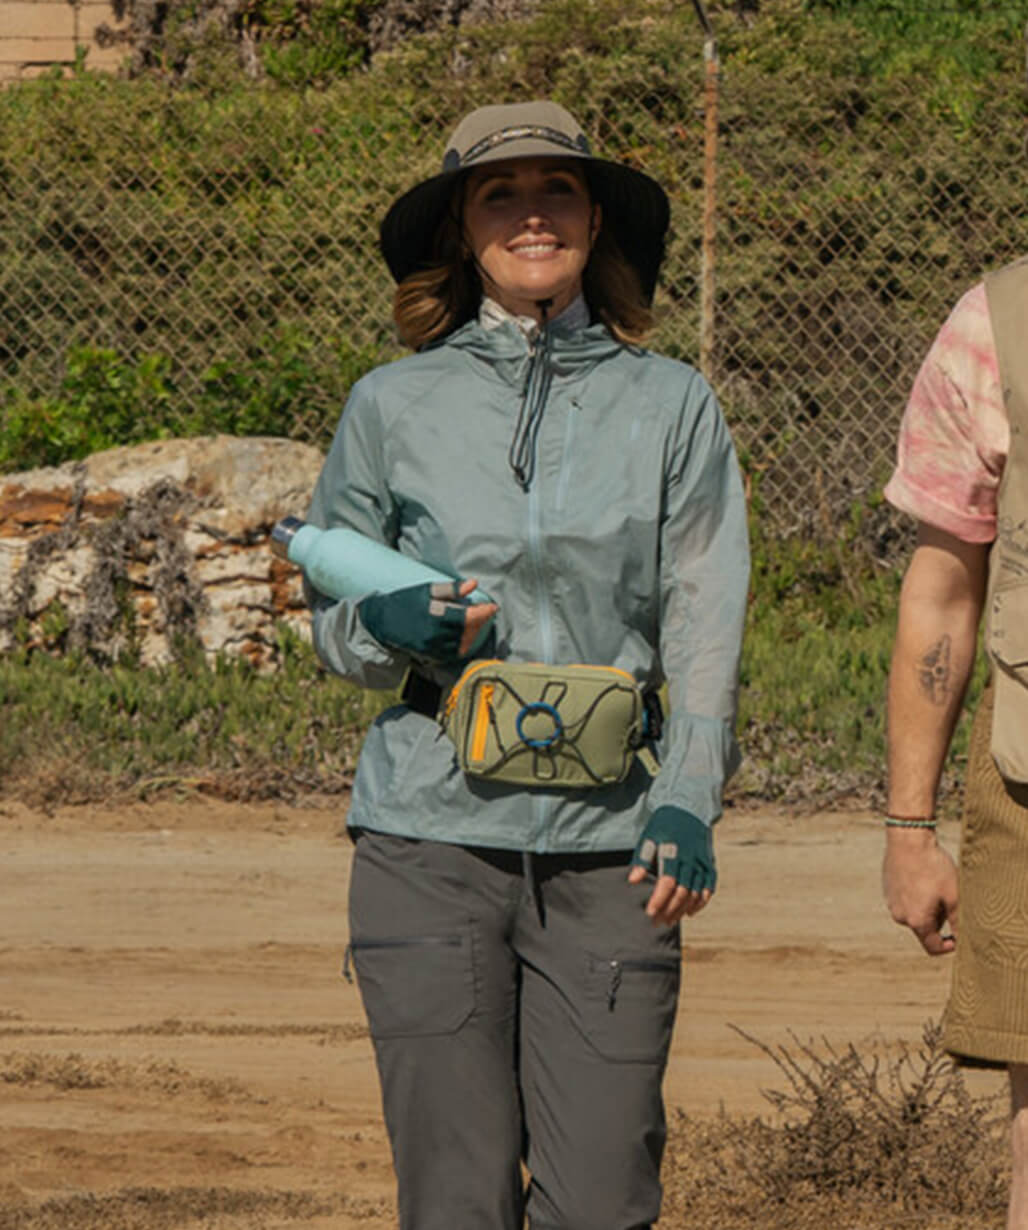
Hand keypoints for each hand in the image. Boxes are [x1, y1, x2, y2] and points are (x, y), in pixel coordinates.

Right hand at [358, 578, 497, 662]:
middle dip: (480, 621)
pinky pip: (452, 653)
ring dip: (472, 633)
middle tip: (485, 612)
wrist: (381, 622)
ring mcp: (432, 647)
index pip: (467, 617)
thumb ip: (451, 589)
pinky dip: (462, 644)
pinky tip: (463, 635)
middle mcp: (434, 634)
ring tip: (474, 622)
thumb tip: (473, 584)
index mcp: (434, 615)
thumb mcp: (426, 590)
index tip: (492, 607)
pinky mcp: (429, 655)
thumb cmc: (405, 601)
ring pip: (462, 644)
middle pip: (467, 631)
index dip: (483, 613)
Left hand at [628, 805, 715, 926]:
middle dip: (669, 910)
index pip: (668, 882)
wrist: (689, 808)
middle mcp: (691, 858)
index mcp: (673, 851)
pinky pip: (708, 887)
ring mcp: (702, 862)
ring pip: (695, 893)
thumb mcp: (649, 837)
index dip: (659, 899)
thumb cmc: (664, 824)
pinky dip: (701, 902)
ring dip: (682, 910)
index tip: (649, 913)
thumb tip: (632, 880)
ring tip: (669, 921)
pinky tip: (689, 912)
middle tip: (656, 922)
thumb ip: (641, 859)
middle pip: (682, 892)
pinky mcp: (709, 863)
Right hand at [882, 826, 957, 955]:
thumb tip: (964, 940)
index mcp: (917, 921)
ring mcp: (891, 903)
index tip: (959, 935)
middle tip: (948, 898)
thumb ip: (959, 922)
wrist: (908, 840)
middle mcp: (900, 916)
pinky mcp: (887, 890)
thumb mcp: (954, 895)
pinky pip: (904, 901)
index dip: (949, 946)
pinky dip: (915, 896)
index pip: (933, 947)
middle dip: (939, 920)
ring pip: (914, 914)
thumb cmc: (933, 867)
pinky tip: (921, 877)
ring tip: (934, 884)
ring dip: (926, 908)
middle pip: (924, 930)